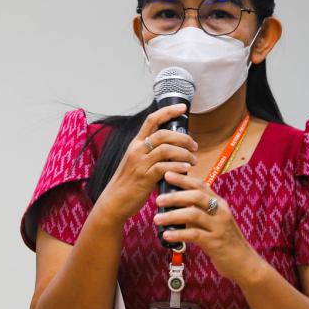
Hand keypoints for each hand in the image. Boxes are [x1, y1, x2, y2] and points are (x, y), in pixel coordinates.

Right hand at [97, 105, 197, 223]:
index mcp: (135, 144)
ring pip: (166, 149)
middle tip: (194, 146)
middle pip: (163, 134)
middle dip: (183, 138)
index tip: (182, 107)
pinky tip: (186, 169)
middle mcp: (137, 150)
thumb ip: (151, 153)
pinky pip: (164, 167)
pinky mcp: (144, 177)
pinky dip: (178, 167)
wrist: (114, 201)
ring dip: (184, 153)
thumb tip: (173, 148)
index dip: (168, 111)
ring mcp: (140, 163)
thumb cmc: (128, 182)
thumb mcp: (137, 162)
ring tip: (193, 160)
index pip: (152, 120)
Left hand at [153, 172, 263, 283]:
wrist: (244, 262)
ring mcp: (219, 227)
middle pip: (196, 197)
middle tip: (158, 199)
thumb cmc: (226, 241)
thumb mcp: (215, 223)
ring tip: (157, 219)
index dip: (183, 180)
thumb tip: (175, 207)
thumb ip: (199, 213)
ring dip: (172, 215)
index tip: (167, 174)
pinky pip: (194, 235)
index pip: (200, 186)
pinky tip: (167, 236)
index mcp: (220, 204)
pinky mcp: (215, 242)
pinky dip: (178, 234)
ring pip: (193, 214)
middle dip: (175, 196)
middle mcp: (221, 212)